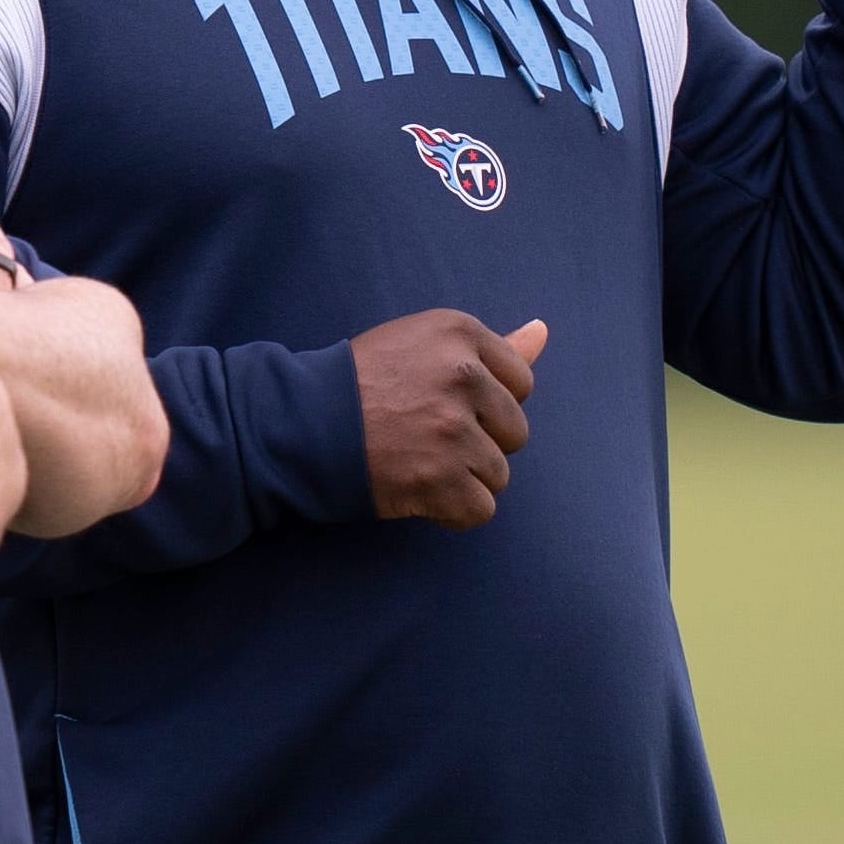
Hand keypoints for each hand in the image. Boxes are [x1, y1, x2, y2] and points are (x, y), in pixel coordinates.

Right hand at [348, 311, 549, 528]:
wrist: (299, 424)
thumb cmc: (360, 382)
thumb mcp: (423, 344)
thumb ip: (492, 347)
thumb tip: (544, 332)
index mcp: (460, 333)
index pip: (520, 382)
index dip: (486, 402)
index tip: (444, 404)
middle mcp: (462, 375)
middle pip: (515, 431)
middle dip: (478, 441)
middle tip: (425, 434)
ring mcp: (452, 429)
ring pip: (498, 473)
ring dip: (462, 477)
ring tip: (417, 461)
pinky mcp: (440, 478)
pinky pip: (480, 509)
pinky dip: (452, 510)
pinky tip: (419, 491)